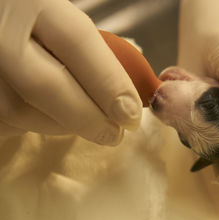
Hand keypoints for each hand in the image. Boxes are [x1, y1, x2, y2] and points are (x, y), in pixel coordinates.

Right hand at [0, 0, 141, 144]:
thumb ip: (88, 49)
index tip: (131, 115)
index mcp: (31, 1)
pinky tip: (47, 118)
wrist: (0, 24)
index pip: (76, 41)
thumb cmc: (33, 24)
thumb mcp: (58, 19)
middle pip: (44, 84)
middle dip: (88, 118)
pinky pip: (2, 121)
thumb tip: (128, 98)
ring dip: (61, 126)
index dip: (109, 83)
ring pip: (18, 109)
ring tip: (83, 123)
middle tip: (114, 135)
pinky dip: (29, 126)